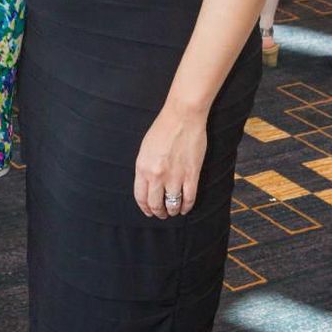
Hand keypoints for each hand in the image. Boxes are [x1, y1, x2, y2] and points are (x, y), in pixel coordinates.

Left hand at [134, 104, 207, 218]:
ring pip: (172, 204)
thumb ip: (145, 168)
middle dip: (158, 212)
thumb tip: (148, 186)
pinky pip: (189, 198)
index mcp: (142, 168)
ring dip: (172, 211)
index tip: (148, 211)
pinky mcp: (191, 175)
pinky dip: (186, 207)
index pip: (140, 197)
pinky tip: (185, 208)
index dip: (145, 207)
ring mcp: (174, 177)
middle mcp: (156, 176)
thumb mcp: (145, 149)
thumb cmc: (163, 129)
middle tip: (161, 214)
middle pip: (155, 204)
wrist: (183, 117)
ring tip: (173, 211)